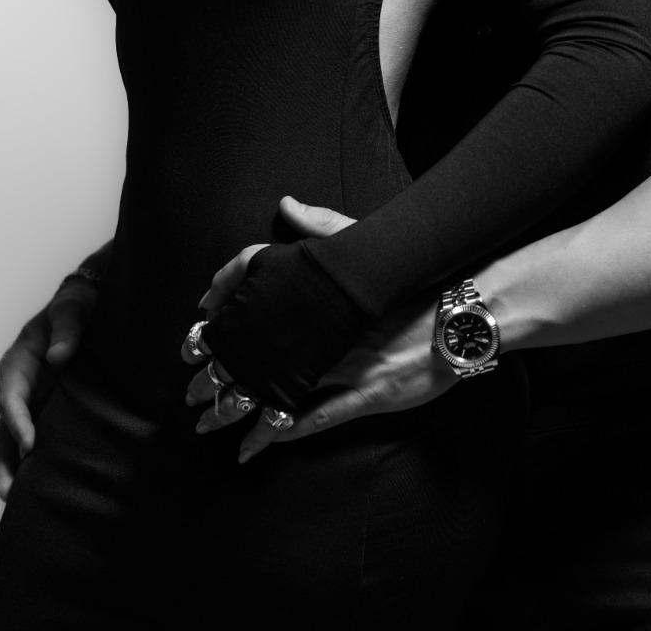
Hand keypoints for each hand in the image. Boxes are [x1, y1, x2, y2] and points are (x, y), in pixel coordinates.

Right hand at [0, 276, 97, 499]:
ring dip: (14, 468)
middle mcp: (18, 386)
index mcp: (17, 363)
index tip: (29, 444)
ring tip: (18, 502)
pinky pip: (37, 438)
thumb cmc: (76, 305)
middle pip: (5, 428)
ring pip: (14, 440)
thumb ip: (66, 328)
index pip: (11, 397)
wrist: (89, 306)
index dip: (17, 422)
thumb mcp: (70, 308)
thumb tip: (59, 357)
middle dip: (5, 460)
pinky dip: (34, 461)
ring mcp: (31, 401)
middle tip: (10, 493)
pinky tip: (42, 486)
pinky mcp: (47, 410)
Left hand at [185, 196, 454, 460]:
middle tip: (188, 393)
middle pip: (256, 359)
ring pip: (276, 392)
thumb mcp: (363, 245)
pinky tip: (251, 446)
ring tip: (206, 424)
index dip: (221, 334)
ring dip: (237, 411)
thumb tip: (285, 203)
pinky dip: (278, 433)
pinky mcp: (366, 396)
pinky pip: (312, 419)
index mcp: (318, 301)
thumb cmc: (414, 281)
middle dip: (217, 378)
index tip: (193, 343)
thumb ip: (320, 227)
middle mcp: (324, 335)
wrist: (462, 311)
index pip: (254, 317)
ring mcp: (344, 367)